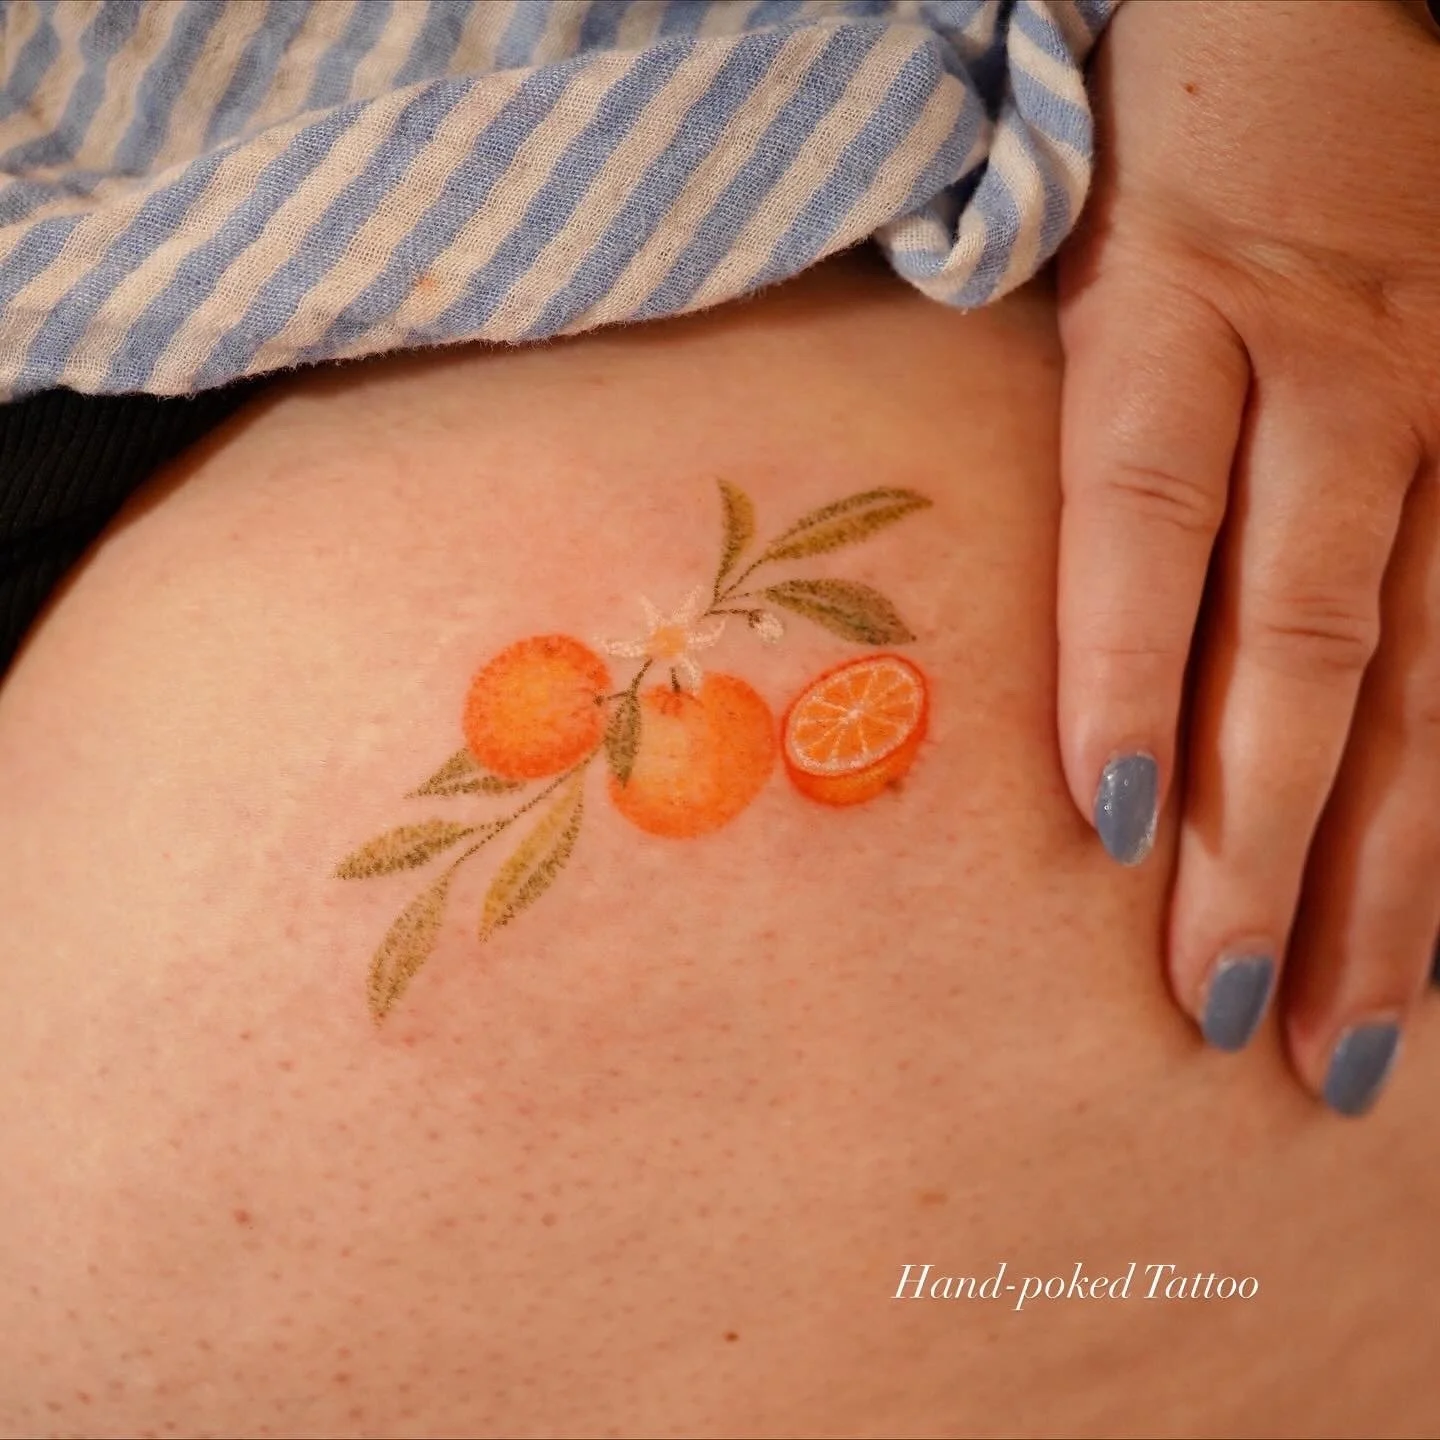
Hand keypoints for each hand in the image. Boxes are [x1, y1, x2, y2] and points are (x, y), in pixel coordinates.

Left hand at [1055, 0, 1439, 1112]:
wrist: (1312, 20)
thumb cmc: (1152, 159)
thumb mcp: (1069, 249)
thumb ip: (1053, 432)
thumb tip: (995, 622)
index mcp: (1180, 313)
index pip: (1150, 514)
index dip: (1131, 670)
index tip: (1116, 833)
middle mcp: (1337, 374)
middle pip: (1304, 631)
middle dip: (1272, 834)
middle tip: (1224, 1009)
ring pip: (1426, 669)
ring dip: (1388, 870)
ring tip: (1343, 1035)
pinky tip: (1428, 921)